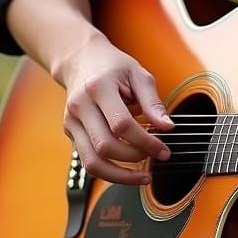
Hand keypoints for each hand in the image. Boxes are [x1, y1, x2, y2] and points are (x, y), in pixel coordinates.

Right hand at [59, 34, 174, 185]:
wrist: (81, 60)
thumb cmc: (112, 66)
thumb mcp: (138, 74)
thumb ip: (153, 102)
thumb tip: (167, 127)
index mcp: (98, 88)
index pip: (121, 124)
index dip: (145, 141)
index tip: (163, 148)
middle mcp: (79, 107)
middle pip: (105, 146)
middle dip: (135, 158)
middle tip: (156, 157)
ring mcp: (71, 122)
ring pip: (91, 163)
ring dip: (119, 175)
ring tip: (142, 176)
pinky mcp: (70, 133)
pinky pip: (87, 161)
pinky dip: (109, 170)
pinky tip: (127, 168)